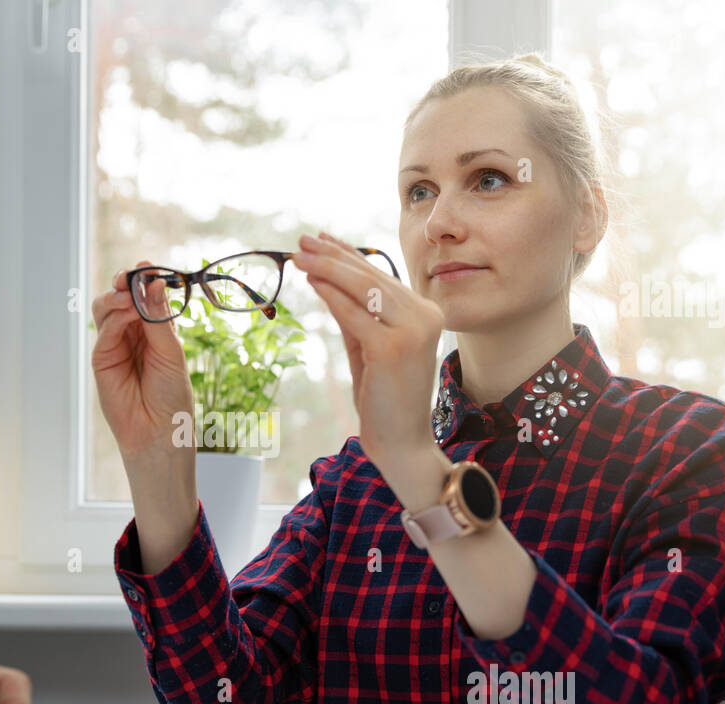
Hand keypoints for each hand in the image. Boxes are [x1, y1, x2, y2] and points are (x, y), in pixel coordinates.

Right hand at [90, 262, 195, 462]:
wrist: (159, 431)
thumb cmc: (172, 395)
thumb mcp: (171, 351)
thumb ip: (159, 317)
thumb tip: (152, 281)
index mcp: (155, 328)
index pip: (145, 295)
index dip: (144, 280)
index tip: (148, 267)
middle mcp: (133, 333)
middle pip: (121, 296)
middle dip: (125, 282)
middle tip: (133, 275)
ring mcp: (115, 344)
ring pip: (106, 308)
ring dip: (117, 297)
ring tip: (129, 297)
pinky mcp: (102, 358)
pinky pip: (104, 330)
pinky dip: (114, 317)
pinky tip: (127, 313)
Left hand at [291, 232, 448, 486]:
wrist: (400, 442)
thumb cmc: (383, 398)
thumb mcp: (368, 347)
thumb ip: (355, 315)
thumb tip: (326, 279)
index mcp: (425, 313)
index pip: (379, 277)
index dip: (348, 256)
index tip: (321, 240)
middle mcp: (425, 316)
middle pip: (370, 277)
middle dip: (333, 256)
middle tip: (302, 241)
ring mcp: (413, 331)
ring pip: (363, 289)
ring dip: (327, 268)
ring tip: (299, 255)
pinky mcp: (393, 347)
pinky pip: (355, 314)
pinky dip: (331, 295)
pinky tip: (311, 281)